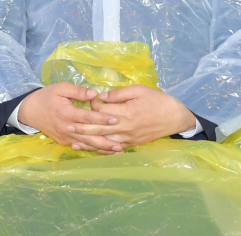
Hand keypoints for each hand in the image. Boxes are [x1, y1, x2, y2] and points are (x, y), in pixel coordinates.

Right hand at [16, 83, 119, 149]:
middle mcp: (67, 128)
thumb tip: (95, 94)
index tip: (116, 119)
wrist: (30, 111)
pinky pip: (80, 146)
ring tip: (117, 151)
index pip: (88, 117)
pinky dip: (92, 149)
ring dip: (102, 149)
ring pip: (86, 144)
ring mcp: (66, 137)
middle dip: (105, 141)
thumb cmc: (47, 96)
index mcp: (67, 113)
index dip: (102, 118)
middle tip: (121, 144)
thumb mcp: (61, 88)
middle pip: (89, 136)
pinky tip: (104, 151)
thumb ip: (78, 91)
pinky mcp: (64, 142)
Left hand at [66, 85, 196, 153]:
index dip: (93, 104)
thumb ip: (119, 94)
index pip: (103, 110)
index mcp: (126, 112)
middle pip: (99, 128)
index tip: (87, 99)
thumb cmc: (157, 100)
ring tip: (73, 140)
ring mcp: (127, 138)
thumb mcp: (139, 90)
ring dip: (87, 141)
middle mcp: (124, 127)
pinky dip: (101, 149)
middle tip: (67, 124)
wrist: (174, 118)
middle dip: (82, 126)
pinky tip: (91, 148)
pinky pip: (113, 148)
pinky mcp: (131, 144)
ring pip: (103, 141)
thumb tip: (101, 96)